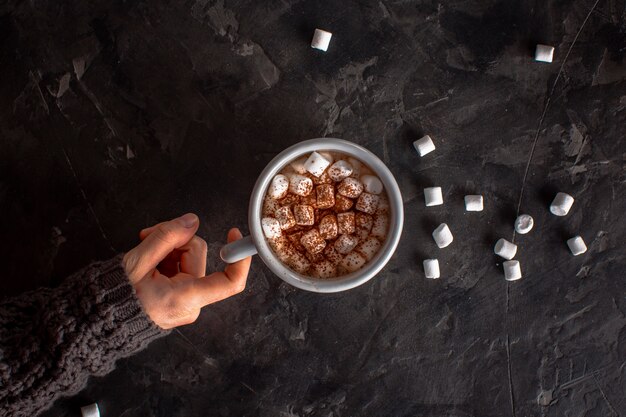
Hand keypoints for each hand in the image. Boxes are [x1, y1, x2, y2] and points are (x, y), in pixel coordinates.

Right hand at [122, 213, 251, 328]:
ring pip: (188, 259)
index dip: (239, 257)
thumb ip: (166, 238)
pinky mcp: (180, 299)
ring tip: (144, 252)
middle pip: (197, 255)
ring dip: (167, 249)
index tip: (232, 234)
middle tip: (148, 236)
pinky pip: (181, 269)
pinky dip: (166, 260)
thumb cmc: (114, 297)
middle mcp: (191, 304)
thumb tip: (191, 221)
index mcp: (185, 299)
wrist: (99, 320)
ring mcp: (186, 303)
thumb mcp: (137, 262)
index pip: (230, 282)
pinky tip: (149, 261)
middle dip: (175, 241)